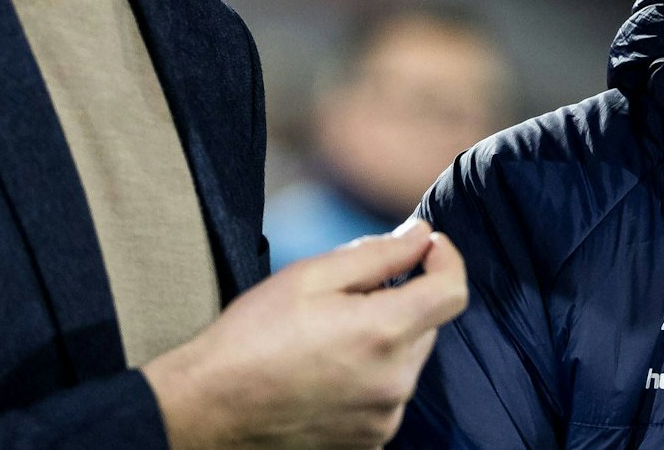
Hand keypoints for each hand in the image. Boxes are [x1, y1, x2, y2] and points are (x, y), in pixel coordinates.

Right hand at [143, 219, 467, 448]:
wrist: (210, 409)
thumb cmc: (252, 336)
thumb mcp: (311, 276)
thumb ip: (379, 253)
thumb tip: (423, 236)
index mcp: (383, 334)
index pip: (453, 291)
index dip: (446, 259)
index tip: (426, 246)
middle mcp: (395, 382)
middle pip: (428, 323)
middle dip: (401, 299)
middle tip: (345, 297)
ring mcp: (384, 418)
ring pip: (409, 358)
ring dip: (386, 338)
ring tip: (328, 337)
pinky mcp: (371, 441)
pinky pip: (390, 392)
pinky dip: (373, 373)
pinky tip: (328, 369)